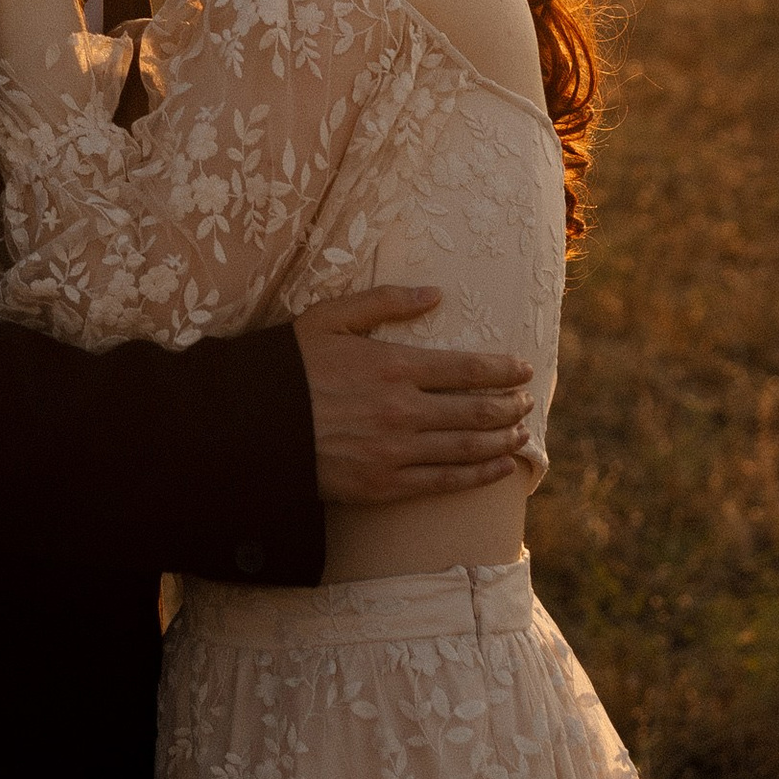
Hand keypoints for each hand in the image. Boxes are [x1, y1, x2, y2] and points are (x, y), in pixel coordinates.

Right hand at [293, 286, 533, 504]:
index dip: (503, 370)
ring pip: (468, 447)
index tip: (523, 369)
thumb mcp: (329, 318)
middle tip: (527, 403)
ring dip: (502, 440)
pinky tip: (500, 469)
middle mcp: (403, 410)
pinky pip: (445, 482)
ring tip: (521, 434)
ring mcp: (397, 451)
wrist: (252, 426)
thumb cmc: (290, 366)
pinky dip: (480, 475)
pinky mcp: (386, 485)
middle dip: (509, 406)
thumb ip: (384, 302)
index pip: (467, 368)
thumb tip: (435, 294)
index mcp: (393, 365)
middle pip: (476, 410)